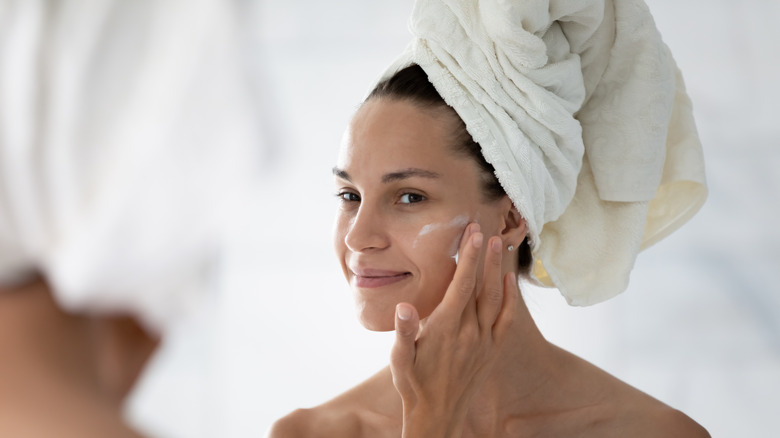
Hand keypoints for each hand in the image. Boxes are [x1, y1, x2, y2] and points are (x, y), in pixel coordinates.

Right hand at [390, 223, 517, 437]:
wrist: (437, 416)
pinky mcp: (492, 351)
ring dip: (497, 270)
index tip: (473, 234)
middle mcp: (469, 333)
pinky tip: (509, 281)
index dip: (469, 258)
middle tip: (485, 228)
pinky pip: (505, 319)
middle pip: (481, 285)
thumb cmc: (413, 384)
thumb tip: (404, 308)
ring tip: (499, 244)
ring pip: (495, 298)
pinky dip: (510, 298)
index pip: (461, 285)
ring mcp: (483, 342)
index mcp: (445, 329)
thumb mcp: (399, 359)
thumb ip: (403, 332)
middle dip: (484, 255)